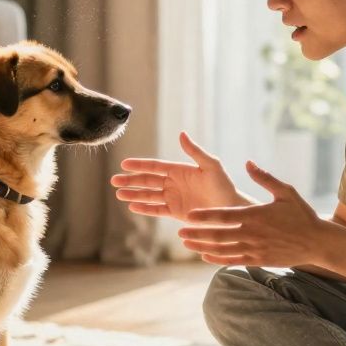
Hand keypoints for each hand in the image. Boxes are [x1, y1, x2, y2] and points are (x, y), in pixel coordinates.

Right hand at [111, 132, 248, 221]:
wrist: (231, 209)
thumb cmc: (224, 185)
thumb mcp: (211, 165)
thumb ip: (195, 151)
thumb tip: (181, 133)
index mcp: (180, 170)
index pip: (155, 167)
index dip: (139, 166)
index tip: (124, 164)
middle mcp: (174, 183)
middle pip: (147, 181)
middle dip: (130, 180)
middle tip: (113, 180)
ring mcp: (174, 198)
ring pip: (149, 195)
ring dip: (133, 194)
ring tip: (118, 194)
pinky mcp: (176, 212)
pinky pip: (156, 209)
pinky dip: (144, 208)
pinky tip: (132, 206)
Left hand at [178, 161, 326, 266]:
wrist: (317, 242)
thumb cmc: (301, 214)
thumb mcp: (285, 192)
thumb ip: (264, 178)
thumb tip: (248, 163)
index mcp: (255, 215)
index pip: (224, 216)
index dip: (205, 216)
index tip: (189, 216)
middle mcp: (252, 233)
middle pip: (218, 235)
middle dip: (197, 233)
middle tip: (180, 232)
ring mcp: (254, 249)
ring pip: (222, 249)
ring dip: (202, 247)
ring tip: (186, 243)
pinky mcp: (258, 260)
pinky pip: (233, 260)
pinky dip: (217, 259)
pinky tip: (205, 256)